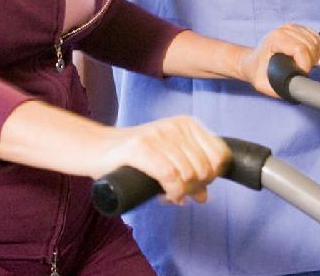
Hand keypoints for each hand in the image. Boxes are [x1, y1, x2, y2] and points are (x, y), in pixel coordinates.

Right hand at [95, 116, 229, 203]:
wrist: (100, 148)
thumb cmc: (137, 156)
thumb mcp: (169, 157)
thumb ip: (188, 171)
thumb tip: (204, 196)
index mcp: (188, 124)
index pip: (219, 154)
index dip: (212, 176)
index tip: (198, 186)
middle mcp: (176, 126)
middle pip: (204, 168)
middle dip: (195, 188)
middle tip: (179, 193)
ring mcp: (158, 134)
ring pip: (188, 175)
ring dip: (181, 193)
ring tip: (168, 194)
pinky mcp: (141, 147)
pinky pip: (170, 176)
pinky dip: (172, 192)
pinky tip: (164, 195)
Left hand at [238, 23, 319, 96]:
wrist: (251, 61)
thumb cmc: (256, 72)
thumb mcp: (263, 84)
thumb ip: (278, 89)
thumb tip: (298, 92)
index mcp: (275, 40)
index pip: (300, 49)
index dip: (306, 64)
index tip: (303, 75)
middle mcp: (283, 30)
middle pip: (310, 44)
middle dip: (313, 60)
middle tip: (306, 72)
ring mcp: (290, 28)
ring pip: (314, 39)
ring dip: (317, 54)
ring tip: (311, 66)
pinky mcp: (297, 29)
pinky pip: (315, 35)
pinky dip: (319, 46)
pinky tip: (316, 56)